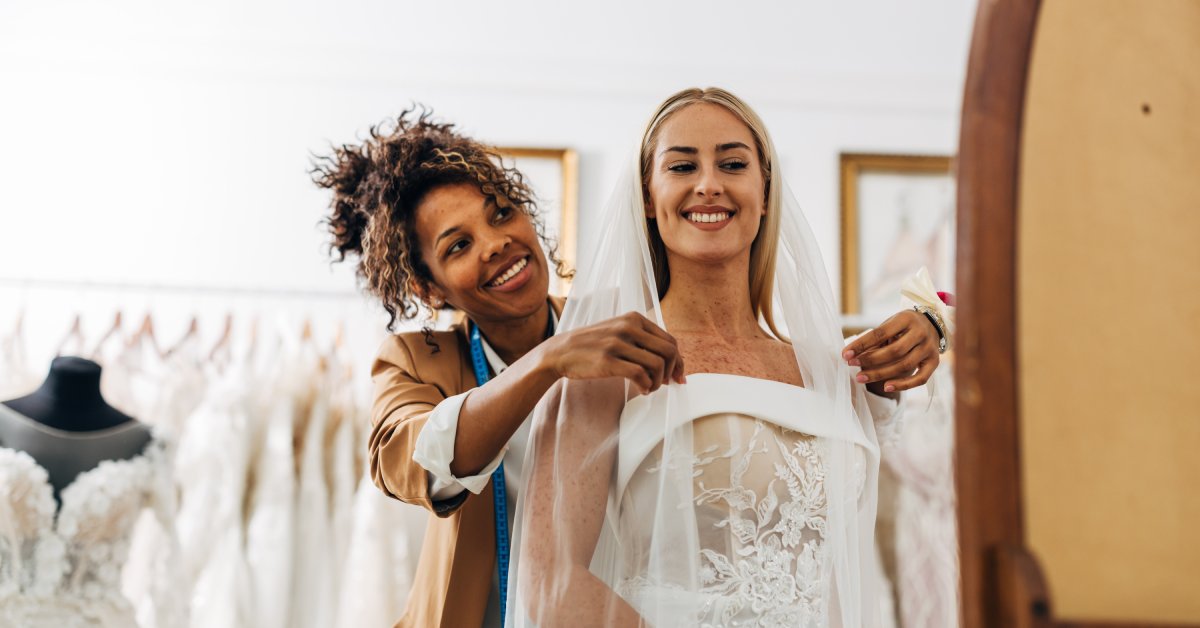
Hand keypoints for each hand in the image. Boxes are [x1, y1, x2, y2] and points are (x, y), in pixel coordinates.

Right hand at [539, 312, 684, 394]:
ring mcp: (617, 343)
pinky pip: (640, 375)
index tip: (678, 377)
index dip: (679, 361)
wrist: (561, 352)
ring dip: (658, 382)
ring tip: (650, 388)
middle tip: (667, 384)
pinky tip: (642, 389)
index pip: (670, 340)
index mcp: (634, 318)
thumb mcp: (618, 331)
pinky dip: (647, 386)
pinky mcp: (608, 360)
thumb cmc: (593, 345)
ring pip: (657, 365)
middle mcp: (628, 327)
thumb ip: (642, 339)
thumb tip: (672, 360)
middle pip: (669, 352)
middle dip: (673, 372)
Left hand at [842, 309, 940, 395]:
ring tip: (861, 378)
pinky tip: (886, 387)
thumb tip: (851, 355)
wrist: (932, 324)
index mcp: (906, 319)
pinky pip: (920, 378)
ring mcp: (929, 348)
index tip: (845, 354)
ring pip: (904, 365)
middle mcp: (920, 333)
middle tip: (851, 366)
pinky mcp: (934, 362)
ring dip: (880, 374)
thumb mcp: (891, 324)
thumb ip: (875, 337)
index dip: (862, 345)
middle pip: (893, 351)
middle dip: (870, 360)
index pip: (880, 333)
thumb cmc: (903, 326)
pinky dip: (903, 385)